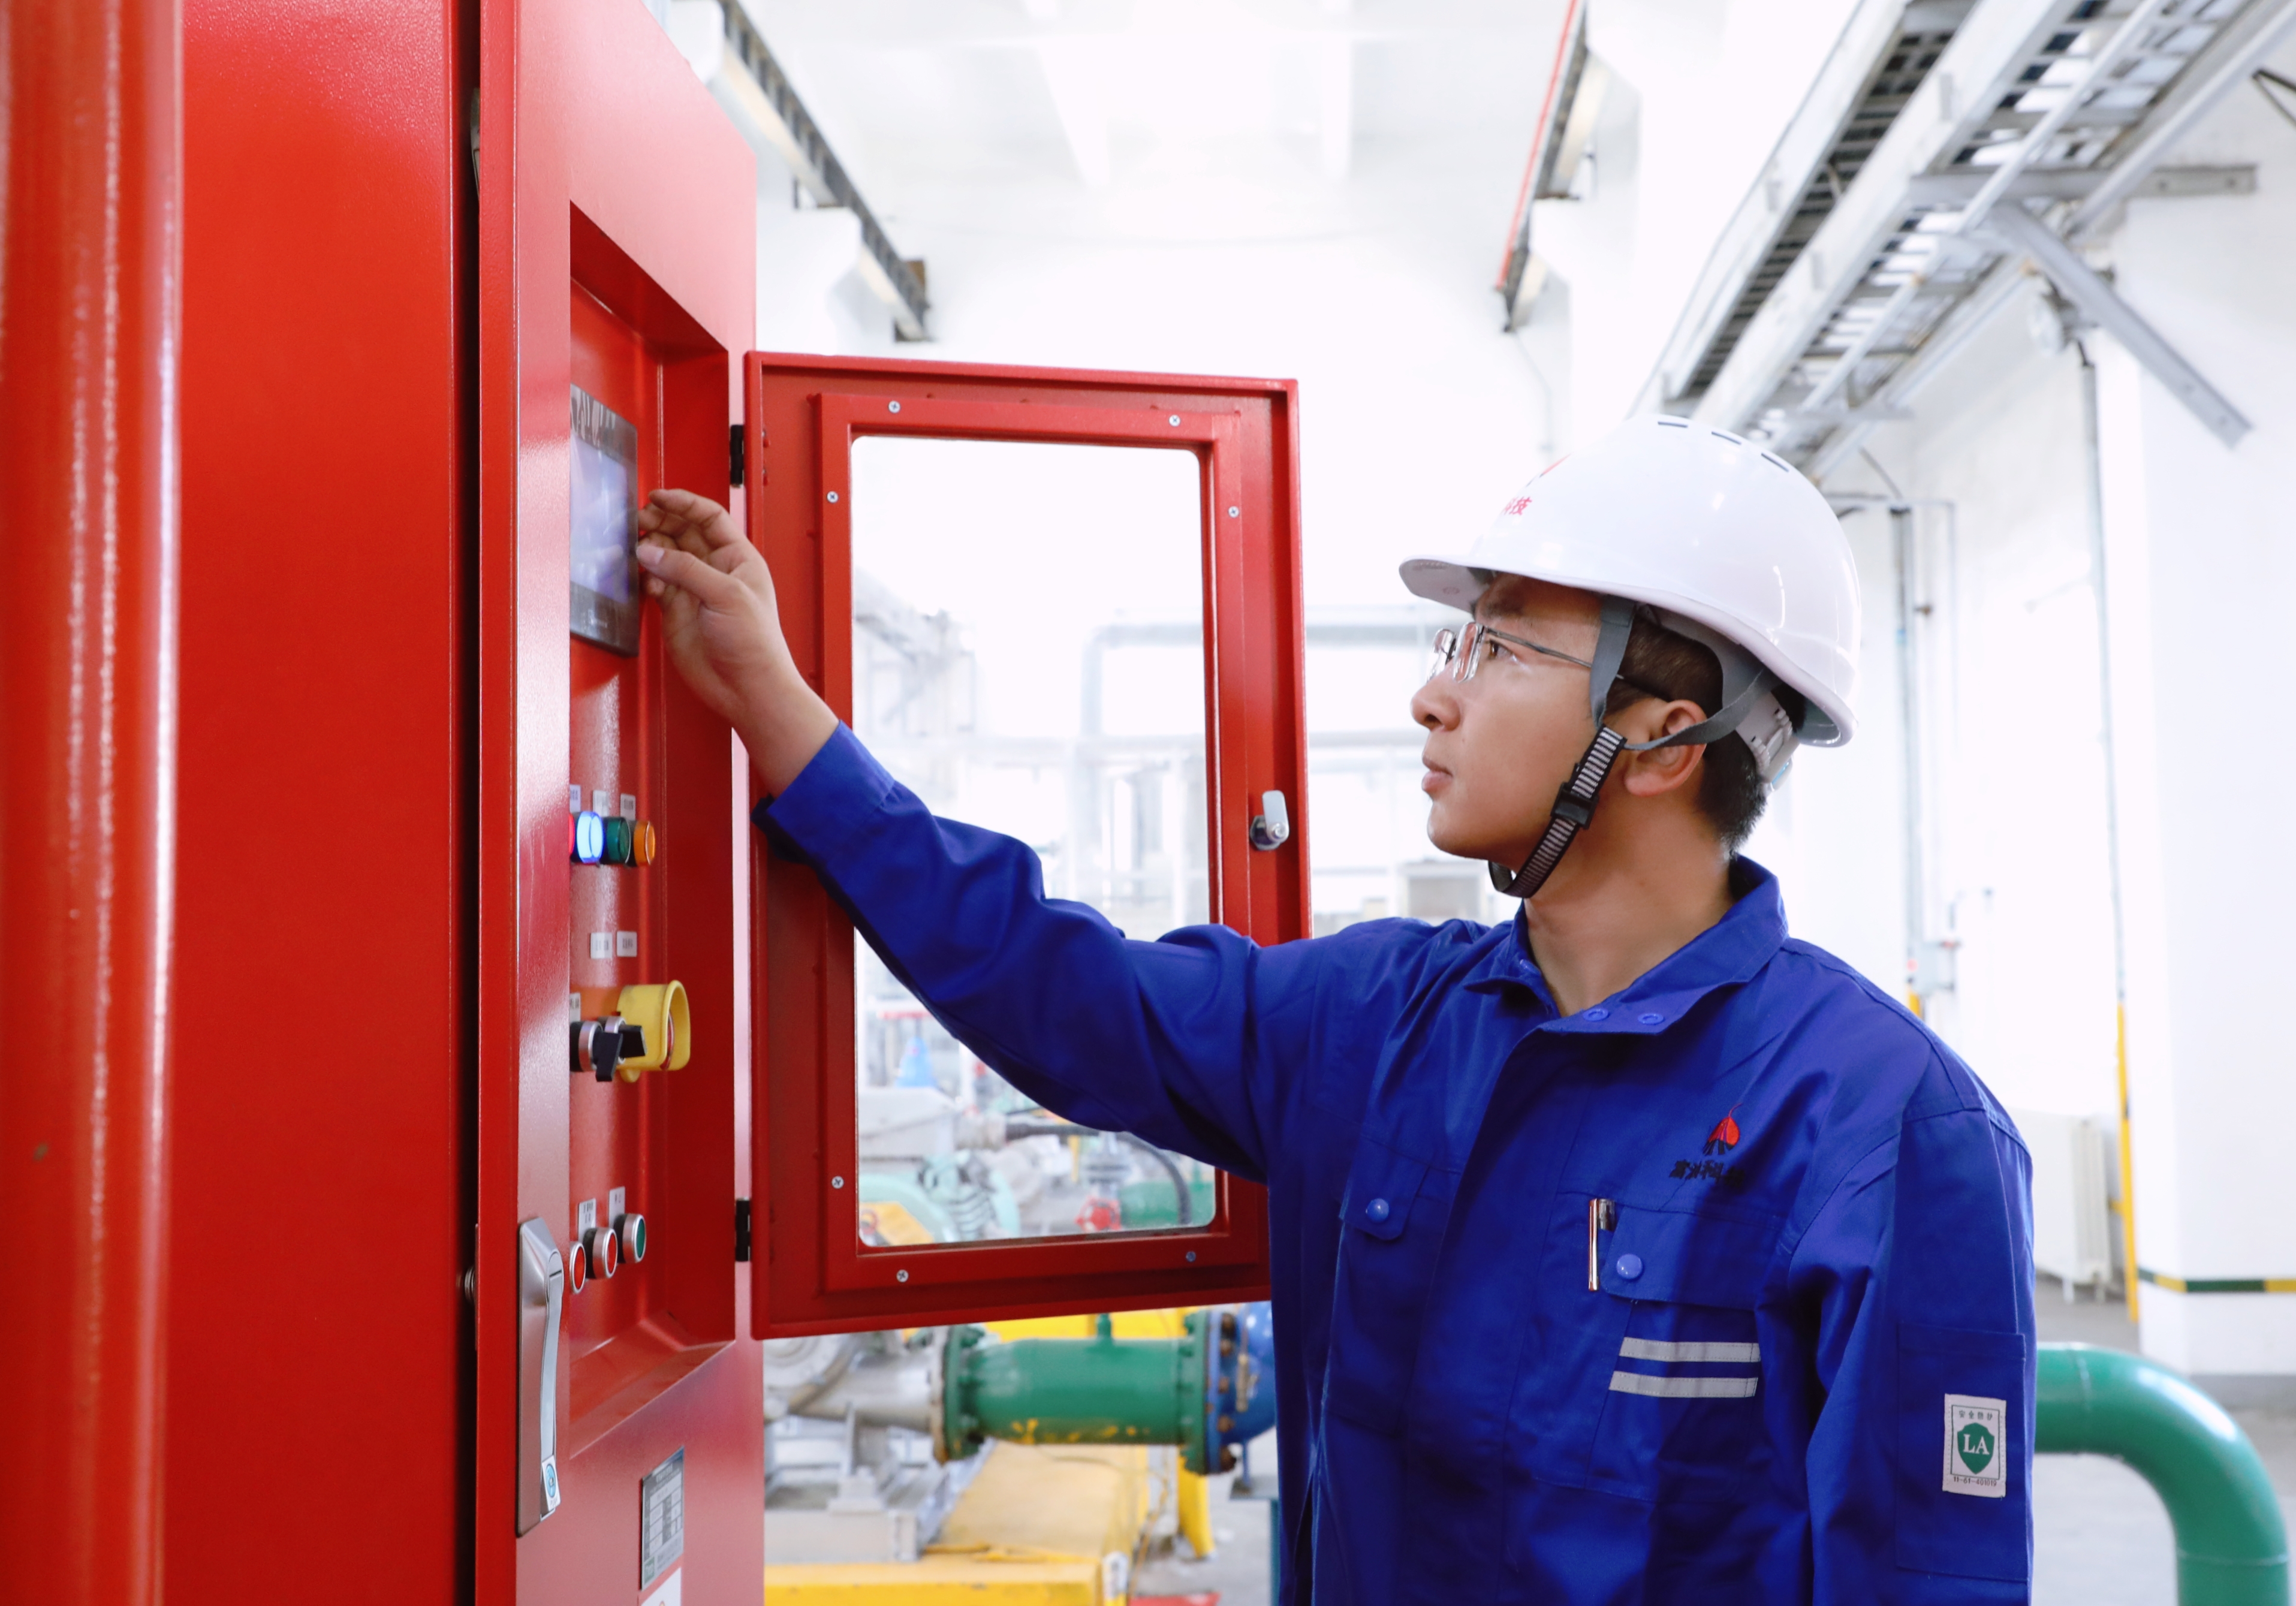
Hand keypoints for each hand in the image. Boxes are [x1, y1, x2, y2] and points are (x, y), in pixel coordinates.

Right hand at [634, 489, 836, 790]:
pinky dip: (646, 578)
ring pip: (664, 557)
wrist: (747, 687)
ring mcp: (694, 590)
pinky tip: (646, 581)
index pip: (708, 517)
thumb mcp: (726, 595)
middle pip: (682, 532)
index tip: (657, 496)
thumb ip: (687, 570)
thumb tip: (652, 551)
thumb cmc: (756, 644)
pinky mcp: (676, 611)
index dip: (683, 503)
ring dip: (649, 550)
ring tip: (637, 550)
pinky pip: (655, 583)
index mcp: (738, 558)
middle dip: (659, 523)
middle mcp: (715, 570)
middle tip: (639, 521)